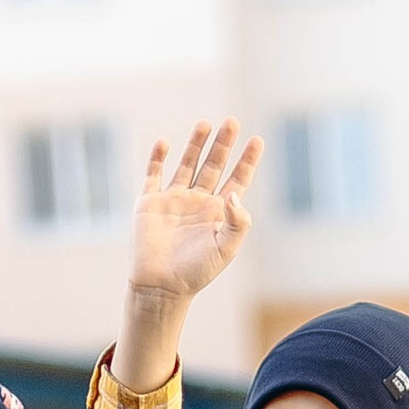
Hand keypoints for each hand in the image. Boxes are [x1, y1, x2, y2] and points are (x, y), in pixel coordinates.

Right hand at [117, 123, 261, 388]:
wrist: (161, 287)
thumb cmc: (196, 273)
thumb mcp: (226, 249)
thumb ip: (237, 222)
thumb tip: (234, 194)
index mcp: (218, 213)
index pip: (237, 180)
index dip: (247, 161)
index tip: (257, 140)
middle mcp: (197, 202)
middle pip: (213, 165)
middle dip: (223, 144)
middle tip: (233, 121)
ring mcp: (173, 200)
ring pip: (187, 164)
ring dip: (196, 145)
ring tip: (206, 124)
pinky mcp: (150, 202)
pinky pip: (154, 174)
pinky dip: (158, 158)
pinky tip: (165, 143)